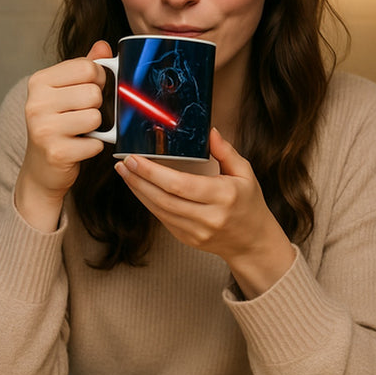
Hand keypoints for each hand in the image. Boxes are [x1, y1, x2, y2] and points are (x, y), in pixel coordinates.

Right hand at [15, 41, 112, 231]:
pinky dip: (94, 147)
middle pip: (94, 93)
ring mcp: (44, 129)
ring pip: (96, 117)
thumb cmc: (59, 123)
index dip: (98, 78)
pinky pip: (96, 143)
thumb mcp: (67, 91)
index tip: (90, 89)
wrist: (42, 167)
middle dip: (96, 106)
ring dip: (96, 127)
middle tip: (82, 115)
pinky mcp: (56, 152)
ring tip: (79, 131)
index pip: (87, 67)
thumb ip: (85, 67)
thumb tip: (104, 46)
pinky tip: (78, 147)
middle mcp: (36, 103)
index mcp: (39, 82)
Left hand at [115, 128, 294, 297]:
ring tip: (126, 173)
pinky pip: (162, 219)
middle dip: (139, 179)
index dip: (153, 173)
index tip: (135, 159)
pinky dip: (148, 202)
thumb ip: (226, 152)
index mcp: (223, 196)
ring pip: (159, 210)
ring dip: (138, 191)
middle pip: (164, 198)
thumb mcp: (245, 174)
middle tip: (124, 163)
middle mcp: (209, 216)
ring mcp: (196, 231)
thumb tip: (210, 132)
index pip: (181, 185)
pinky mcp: (187, 239)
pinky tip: (140, 188)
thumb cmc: (249, 204)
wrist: (252, 242)